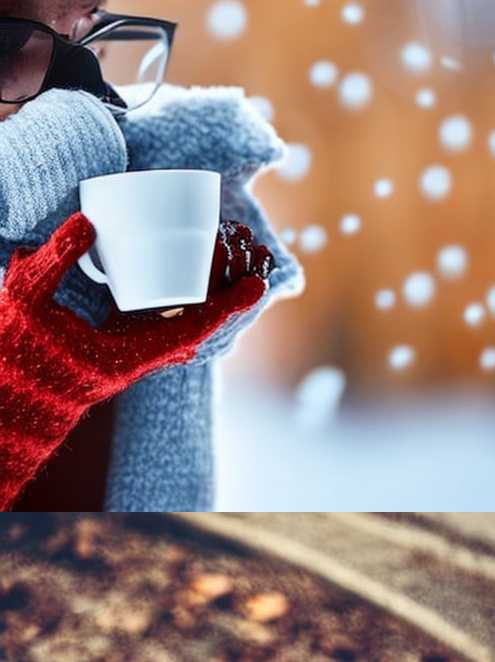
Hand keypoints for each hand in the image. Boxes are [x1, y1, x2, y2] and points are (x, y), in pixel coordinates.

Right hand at [0, 211, 266, 508]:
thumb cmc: (18, 349)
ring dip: (215, 292)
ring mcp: (140, 352)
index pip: (192, 329)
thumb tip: (87, 222)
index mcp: (129, 354)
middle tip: (255, 255)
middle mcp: (144, 357)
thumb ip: (54, 261)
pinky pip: (173, 321)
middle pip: (202, 322)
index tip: (258, 286)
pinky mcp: (130, 343)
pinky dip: (192, 298)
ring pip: (191, 322)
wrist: (14, 394)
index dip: (227, 306)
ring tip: (236, 257)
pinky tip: (202, 274)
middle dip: (230, 290)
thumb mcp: (28, 299)